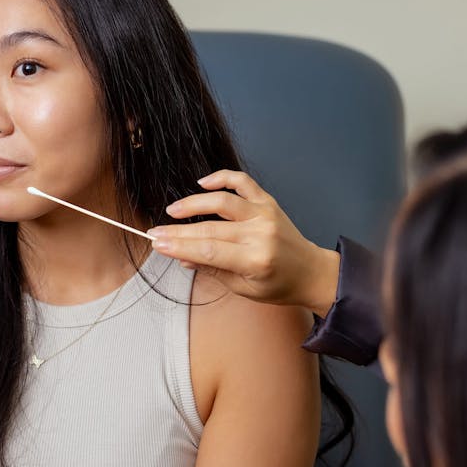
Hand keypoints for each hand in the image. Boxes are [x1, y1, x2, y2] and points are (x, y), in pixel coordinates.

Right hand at [147, 170, 339, 317]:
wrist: (310, 271)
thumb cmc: (278, 284)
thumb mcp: (244, 288)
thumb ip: (213, 270)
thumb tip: (183, 258)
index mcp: (255, 260)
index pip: (208, 250)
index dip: (179, 246)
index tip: (157, 244)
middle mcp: (260, 233)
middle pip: (210, 228)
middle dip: (178, 231)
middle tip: (156, 232)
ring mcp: (265, 213)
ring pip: (222, 201)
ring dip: (193, 203)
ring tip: (173, 211)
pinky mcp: (267, 201)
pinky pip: (242, 182)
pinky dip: (222, 177)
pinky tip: (202, 182)